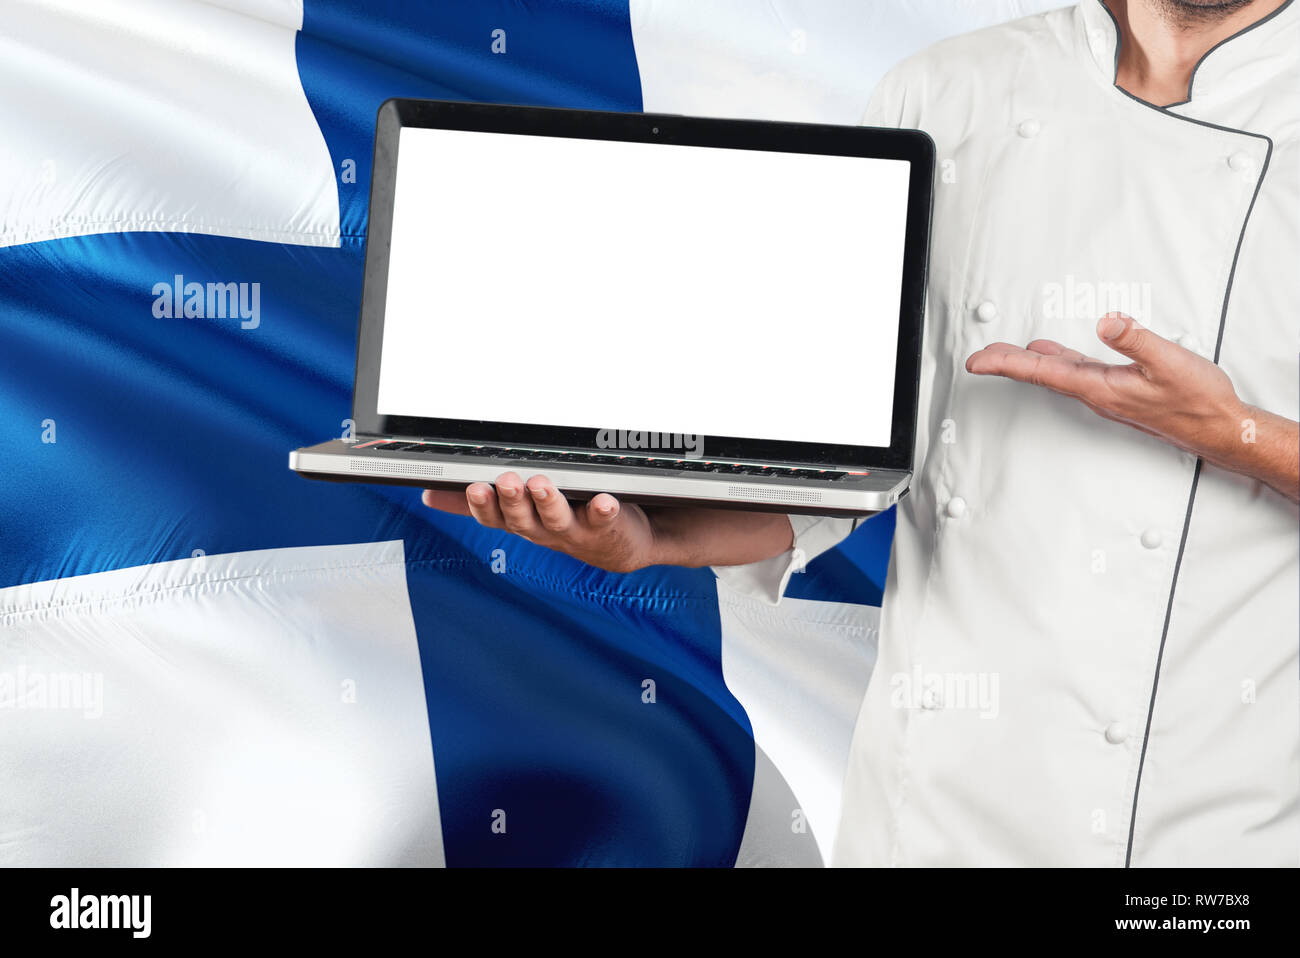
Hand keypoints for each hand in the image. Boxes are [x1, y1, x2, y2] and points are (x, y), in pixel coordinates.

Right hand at [421, 472, 794, 571]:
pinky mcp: (610, 527)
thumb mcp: (520, 514)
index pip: (495, 517)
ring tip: (544, 484)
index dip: (483, 506)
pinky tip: (605, 499)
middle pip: (523, 519)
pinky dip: (605, 510)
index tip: (474, 487)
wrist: (622, 543)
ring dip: (550, 503)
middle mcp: (547, 530)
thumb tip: (428, 497)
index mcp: (523, 523)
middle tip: (507, 481)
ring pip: (559, 519)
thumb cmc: (568, 520)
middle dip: (514, 500)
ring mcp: (579, 531)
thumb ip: (480, 504)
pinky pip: (606, 518)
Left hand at [966, 312, 1298, 501]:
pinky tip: (1052, 353)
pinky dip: (1057, 360)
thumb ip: (1136, 340)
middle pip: (1041, 374)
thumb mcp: (1169, 363)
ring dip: (1028, 362)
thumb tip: (1107, 322)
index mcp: (1099, 387)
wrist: (1220, 428)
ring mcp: (1106, 392)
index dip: (1006, 364)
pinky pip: (1077, 372)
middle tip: (980, 356)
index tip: (978, 361)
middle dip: (1007, 363)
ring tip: (1004, 352)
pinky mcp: (1118, 389)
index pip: (1041, 372)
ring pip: (1057, 373)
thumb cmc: (1198, 402)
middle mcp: (1096, 392)